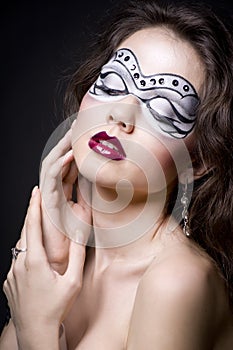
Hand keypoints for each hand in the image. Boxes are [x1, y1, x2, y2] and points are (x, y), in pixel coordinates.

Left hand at [3, 187, 84, 346]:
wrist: (35, 333)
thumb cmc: (56, 309)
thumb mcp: (73, 281)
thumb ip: (78, 255)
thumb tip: (80, 234)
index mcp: (35, 261)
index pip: (32, 226)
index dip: (33, 207)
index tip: (35, 192)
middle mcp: (20, 265)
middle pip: (24, 234)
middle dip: (32, 218)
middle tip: (39, 206)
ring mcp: (11, 274)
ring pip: (21, 249)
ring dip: (30, 239)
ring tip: (42, 237)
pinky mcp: (8, 283)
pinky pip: (17, 263)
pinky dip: (26, 256)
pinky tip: (36, 264)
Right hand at [39, 123, 91, 272]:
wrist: (65, 256)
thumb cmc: (75, 235)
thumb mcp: (88, 209)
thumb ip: (89, 195)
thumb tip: (103, 182)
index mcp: (65, 190)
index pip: (69, 164)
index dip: (77, 148)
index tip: (88, 134)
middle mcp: (56, 189)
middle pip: (60, 159)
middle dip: (68, 142)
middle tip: (79, 125)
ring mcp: (50, 193)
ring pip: (53, 163)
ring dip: (63, 147)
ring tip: (73, 133)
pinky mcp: (47, 200)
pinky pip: (51, 178)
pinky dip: (60, 165)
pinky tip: (70, 155)